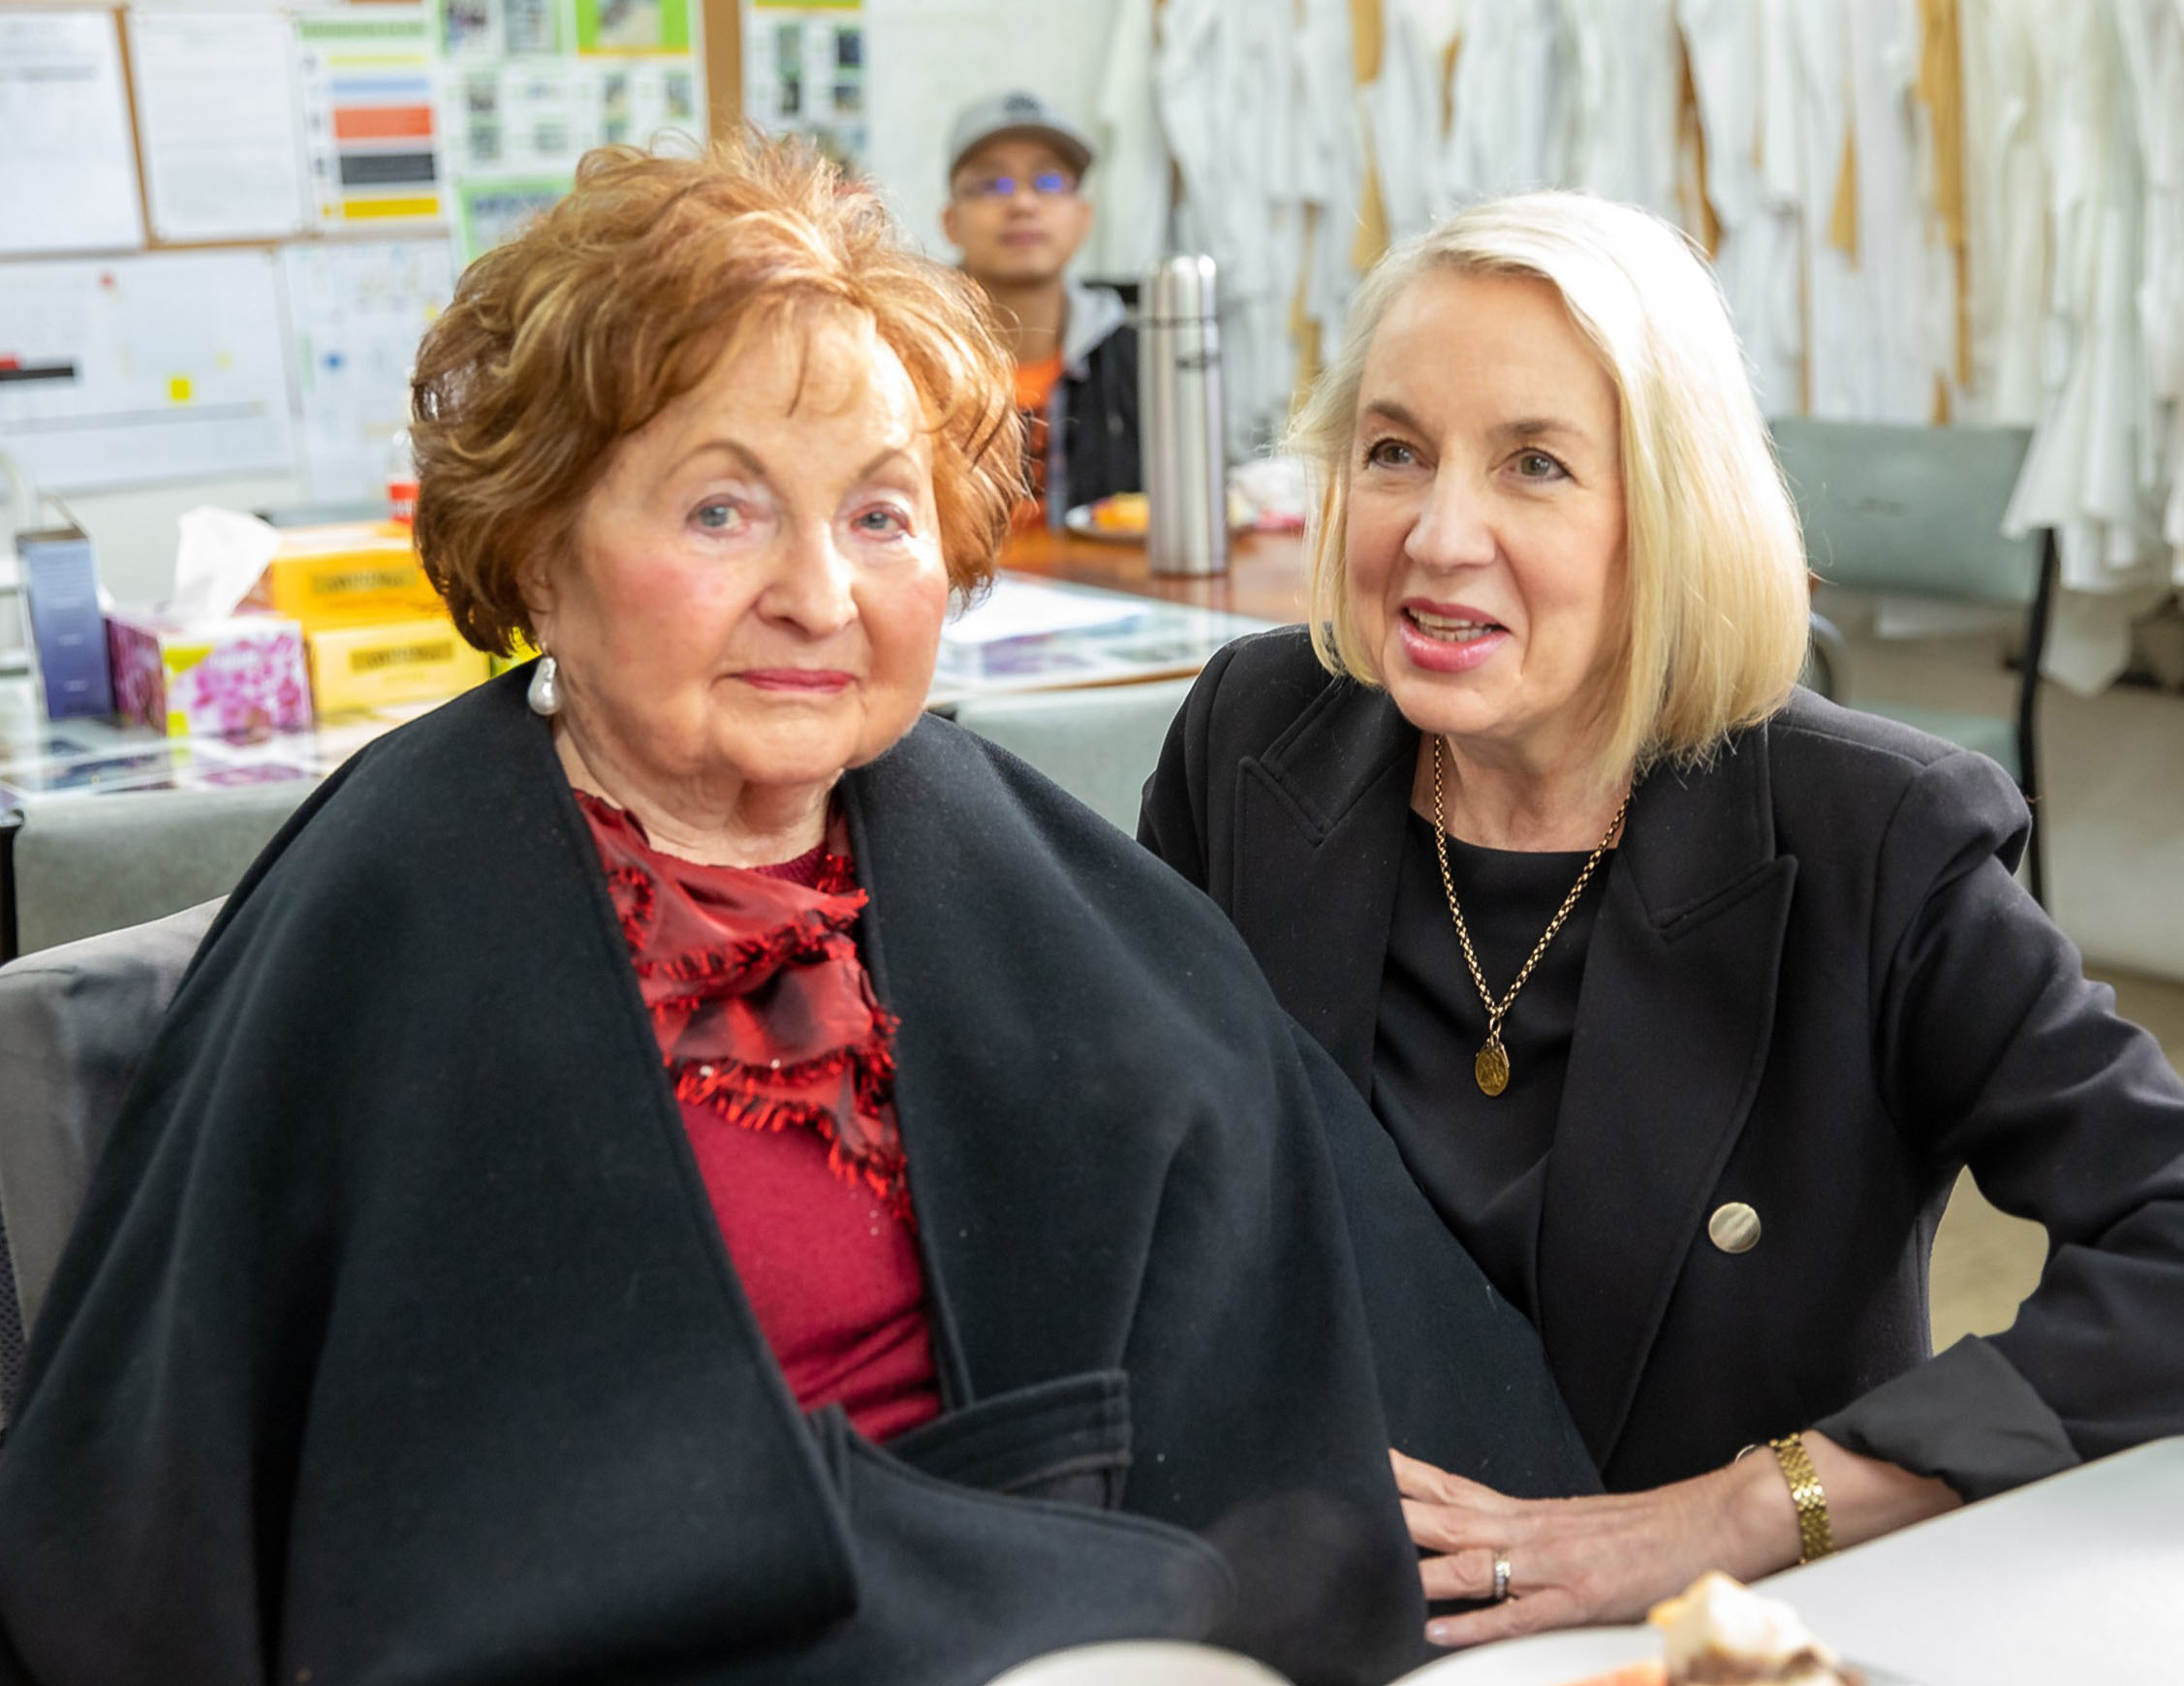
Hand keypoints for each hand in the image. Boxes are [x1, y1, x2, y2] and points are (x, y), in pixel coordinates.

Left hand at [1392, 1447, 1793, 1648]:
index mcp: (1525, 1513)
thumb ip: (1523, 1534)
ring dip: (1418, 1563)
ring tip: (1367, 1563)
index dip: (1400, 1477)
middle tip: (1339, 1498)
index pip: (1448, 1488)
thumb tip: (1480, 1541)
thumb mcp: (1572, 1525)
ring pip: (1470, 1562)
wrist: (1710, 1522)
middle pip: (1443, 1516)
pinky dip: (1473, 1622)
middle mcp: (1528, 1530)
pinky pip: (1515, 1615)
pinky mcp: (1577, 1599)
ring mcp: (1550, 1565)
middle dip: (1390, 1509)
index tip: (1355, 1463)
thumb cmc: (1643, 1530)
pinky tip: (1437, 1628)